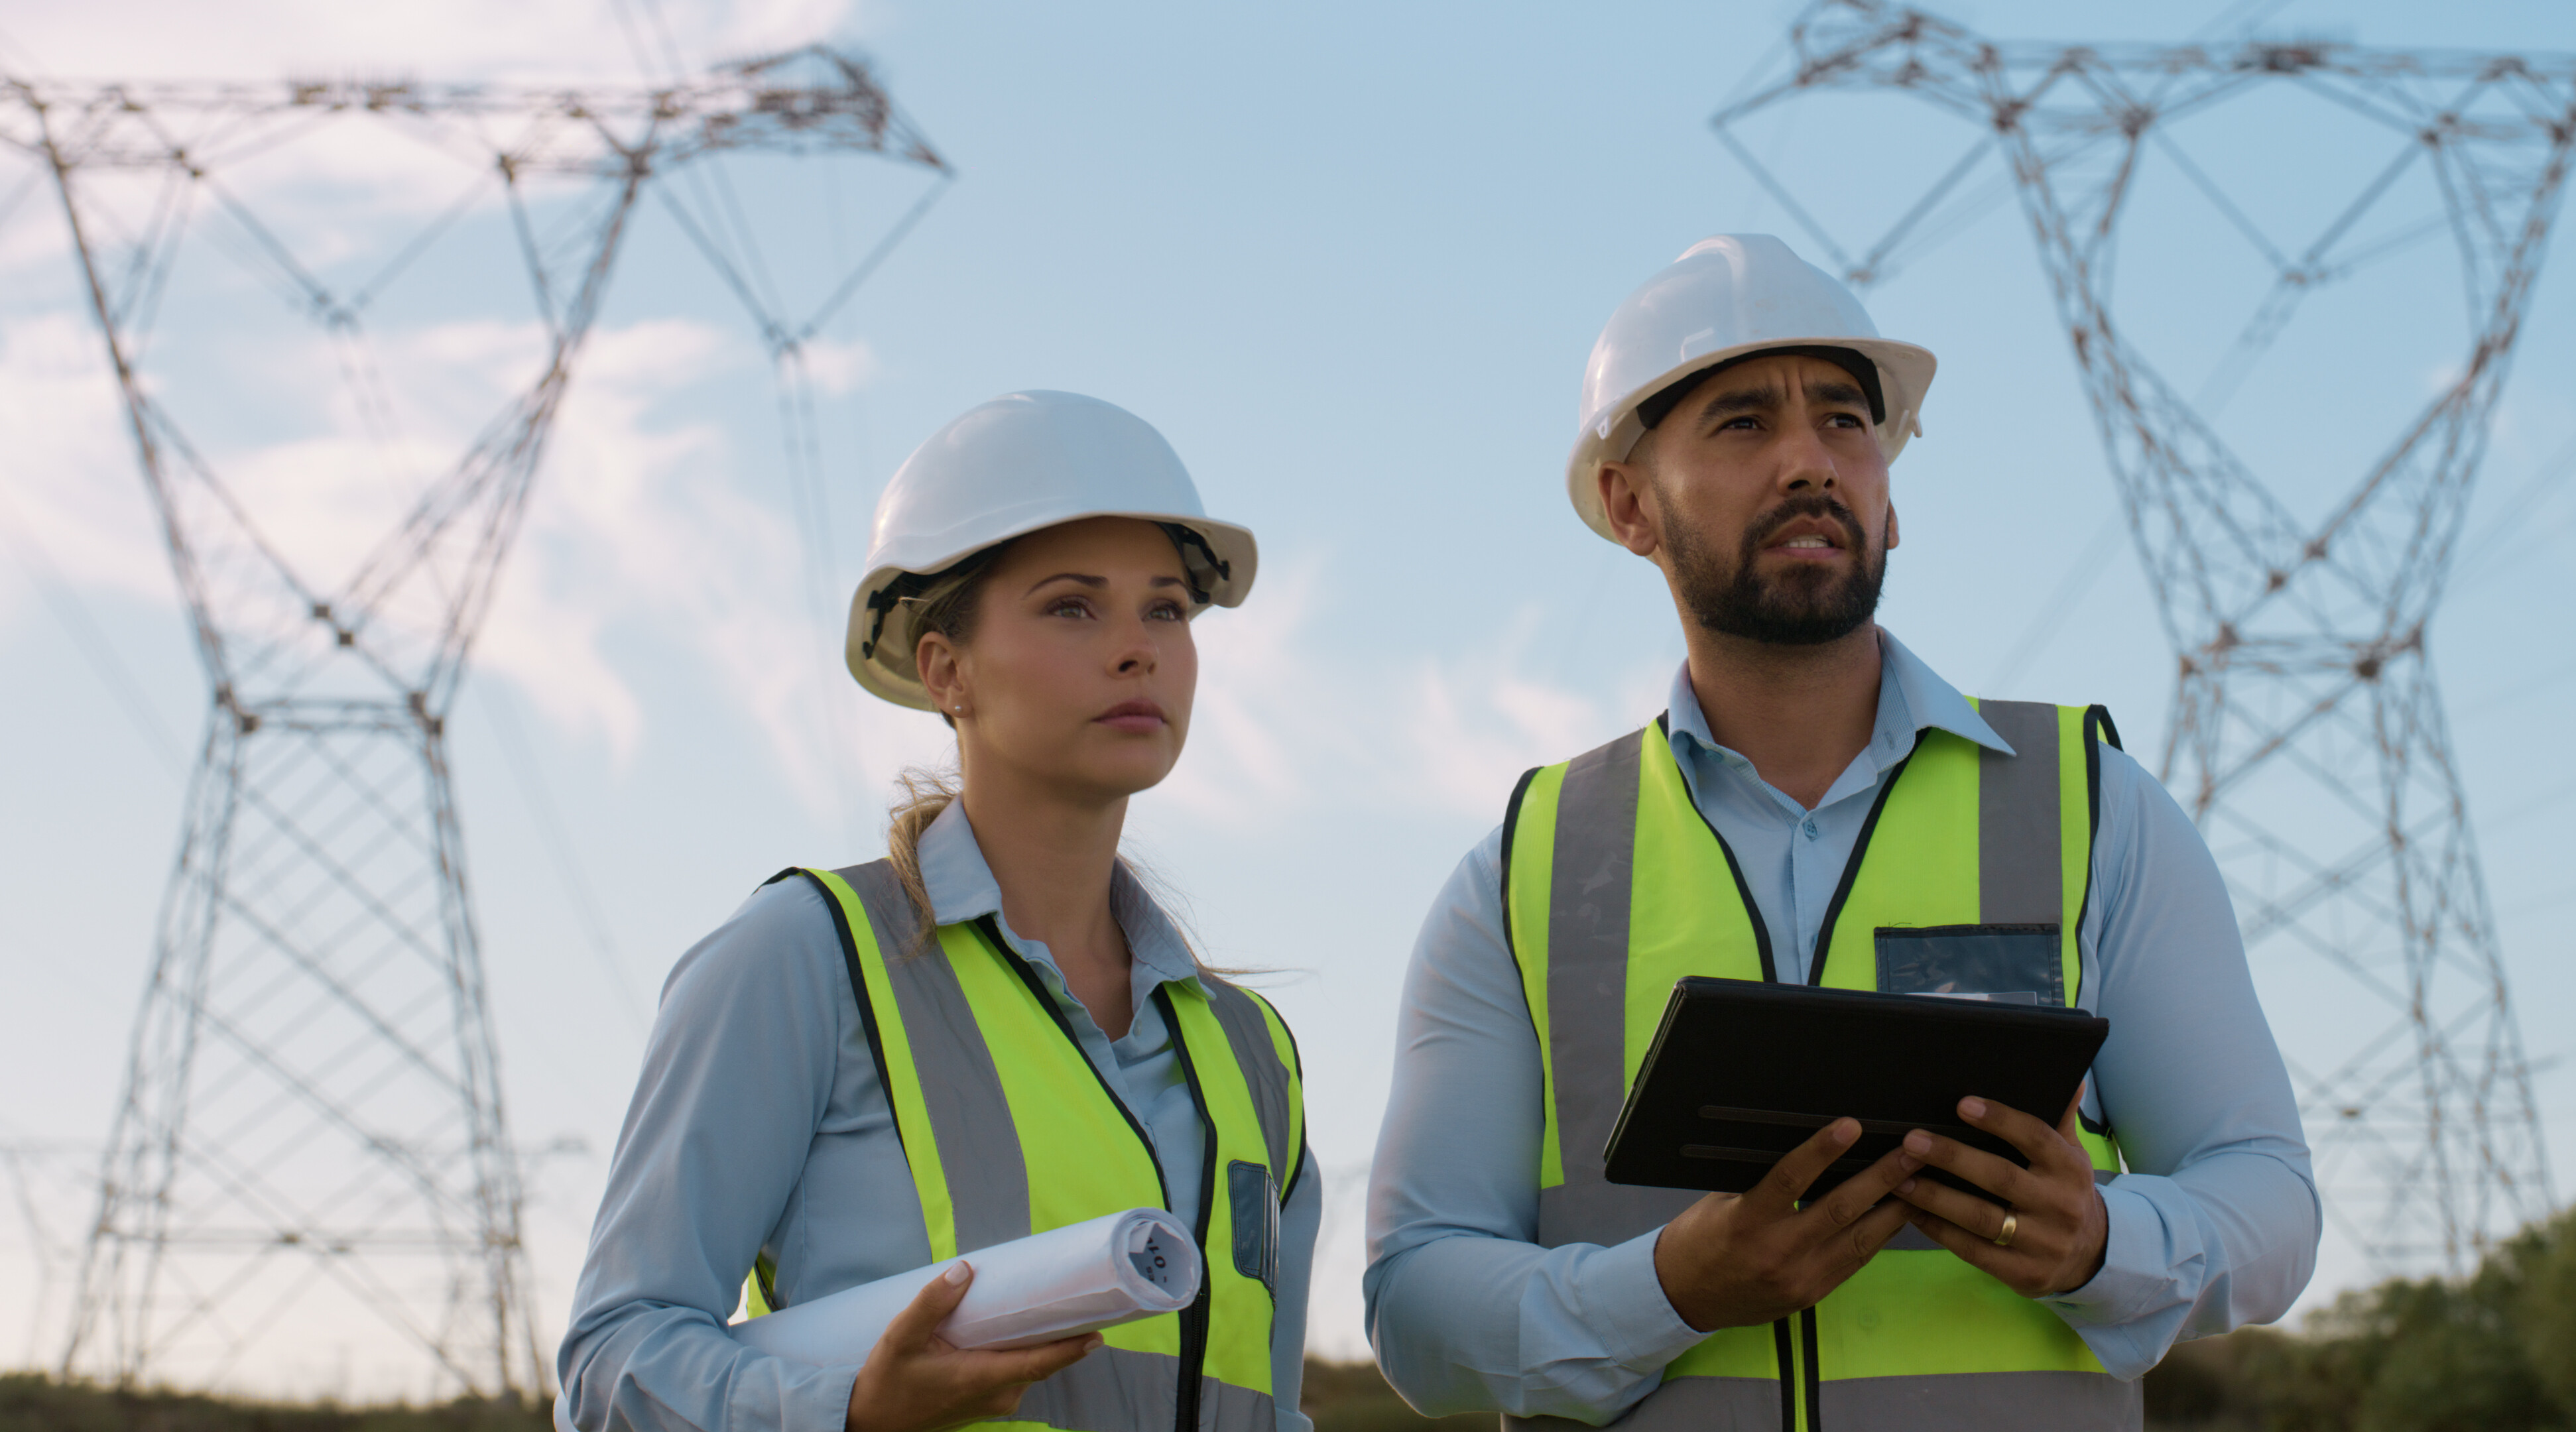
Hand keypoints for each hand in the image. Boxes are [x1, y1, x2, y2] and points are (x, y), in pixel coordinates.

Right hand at [845, 1262, 1101, 1431]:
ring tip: (1043, 1303)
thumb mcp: (902, 1337)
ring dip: (1036, 1339)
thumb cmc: (888, 1381)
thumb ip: (933, 1303)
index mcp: (983, 1378)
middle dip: (1059, 1332)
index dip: (1072, 1349)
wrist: (871, 1422)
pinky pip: (1014, 1373)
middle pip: (1040, 1361)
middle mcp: (997, 1394)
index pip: (1040, 1364)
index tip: (1098, 1333)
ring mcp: (993, 1401)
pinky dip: (1019, 1350)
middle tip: (1073, 1297)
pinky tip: (1014, 1328)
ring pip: (1027, 1366)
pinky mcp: (986, 1401)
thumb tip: (964, 1270)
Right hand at [1652, 1117, 1921, 1330]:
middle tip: (1911, 1153)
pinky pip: (1853, 1262)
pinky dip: (1877, 1237)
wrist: (1685, 1297)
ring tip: (1920, 1183)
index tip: (1851, 1126)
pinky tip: (1895, 1216)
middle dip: (1881, 1179)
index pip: (1791, 1179)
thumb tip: (1811, 1154)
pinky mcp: (1812, 1295)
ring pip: (1858, 1240)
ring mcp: (1799, 1279)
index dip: (1823, 1150)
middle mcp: (1777, 1253)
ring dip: (1893, 1209)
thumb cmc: (1700, 1240)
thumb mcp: (1723, 1202)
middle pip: (1840, 1209)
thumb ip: (1765, 1184)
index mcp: (1748, 1222)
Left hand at [1891, 1087, 2108, 1297]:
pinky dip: (1940, 1231)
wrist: (2090, 1255)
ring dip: (1935, 1198)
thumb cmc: (2064, 1191)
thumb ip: (2060, 1119)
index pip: (2035, 1138)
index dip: (2000, 1120)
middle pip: (2001, 1177)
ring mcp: (2043, 1243)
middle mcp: (2061, 1205)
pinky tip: (1913, 1213)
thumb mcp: (2070, 1156)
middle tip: (1911, 1141)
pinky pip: (1974, 1251)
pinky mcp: (2025, 1273)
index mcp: (2071, 1169)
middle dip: (1952, 1158)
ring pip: (1981, 1218)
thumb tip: (2070, 1078)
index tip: (1962, 1104)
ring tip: (1898, 1180)